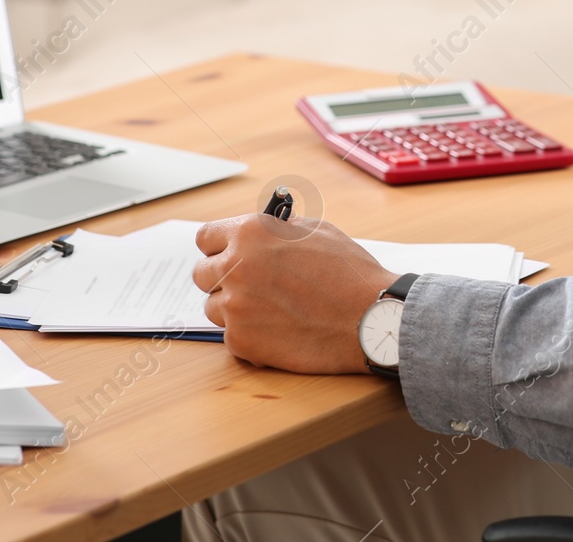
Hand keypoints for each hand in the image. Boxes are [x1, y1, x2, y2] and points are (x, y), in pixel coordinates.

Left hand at [193, 214, 397, 373]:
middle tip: (248, 284)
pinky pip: (231, 336)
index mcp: (250, 234)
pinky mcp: (242, 341)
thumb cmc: (349, 272)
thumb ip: (278, 230)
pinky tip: (279, 330)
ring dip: (235, 308)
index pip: (205, 237)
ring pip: (214, 307)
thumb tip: (263, 232)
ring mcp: (235, 308)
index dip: (218, 246)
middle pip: (202, 274)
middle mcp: (235, 268)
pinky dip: (250, 335)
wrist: (370, 318)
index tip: (225, 254)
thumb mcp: (316, 231)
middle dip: (222, 278)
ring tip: (271, 310)